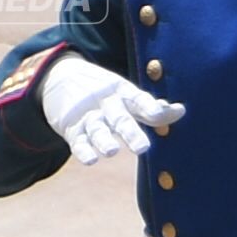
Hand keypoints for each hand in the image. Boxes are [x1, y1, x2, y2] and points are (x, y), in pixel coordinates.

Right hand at [40, 54, 185, 165]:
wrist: (57, 76)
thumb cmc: (103, 92)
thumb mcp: (125, 94)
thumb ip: (149, 107)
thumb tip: (179, 111)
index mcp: (122, 92)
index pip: (140, 100)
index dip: (155, 108)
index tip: (175, 112)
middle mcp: (106, 103)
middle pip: (119, 118)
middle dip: (130, 132)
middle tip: (142, 148)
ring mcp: (87, 115)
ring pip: (97, 129)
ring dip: (104, 140)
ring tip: (112, 151)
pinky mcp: (71, 128)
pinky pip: (77, 141)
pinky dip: (83, 150)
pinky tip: (90, 160)